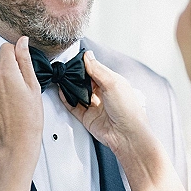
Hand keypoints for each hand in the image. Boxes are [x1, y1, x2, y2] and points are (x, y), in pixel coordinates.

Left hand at [0, 37, 42, 168]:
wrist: (17, 140)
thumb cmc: (29, 117)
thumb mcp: (33, 86)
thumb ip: (25, 60)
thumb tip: (22, 42)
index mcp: (7, 73)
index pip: (6, 47)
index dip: (16, 52)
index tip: (21, 62)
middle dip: (7, 60)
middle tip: (18, 77)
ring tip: (7, 82)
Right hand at [63, 52, 188, 190]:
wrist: (127, 135)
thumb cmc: (128, 110)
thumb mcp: (112, 83)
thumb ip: (97, 70)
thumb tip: (88, 56)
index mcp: (113, 83)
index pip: (96, 70)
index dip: (86, 64)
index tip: (75, 59)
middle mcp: (104, 94)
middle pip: (86, 81)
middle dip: (76, 76)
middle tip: (66, 69)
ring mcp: (96, 106)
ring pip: (79, 93)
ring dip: (70, 87)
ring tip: (62, 78)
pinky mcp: (88, 117)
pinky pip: (74, 106)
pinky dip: (67, 99)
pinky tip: (62, 92)